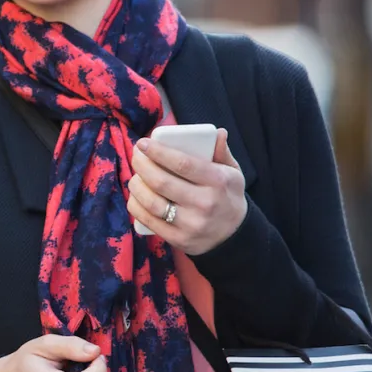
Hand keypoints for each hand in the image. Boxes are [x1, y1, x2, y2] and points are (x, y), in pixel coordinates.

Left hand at [127, 127, 246, 255]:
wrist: (235, 235)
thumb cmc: (228, 196)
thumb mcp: (233, 173)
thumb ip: (222, 152)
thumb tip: (217, 131)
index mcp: (217, 182)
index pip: (182, 163)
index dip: (158, 152)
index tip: (143, 143)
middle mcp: (205, 204)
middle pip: (161, 182)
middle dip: (142, 165)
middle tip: (136, 156)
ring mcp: (191, 224)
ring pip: (151, 202)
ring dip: (136, 185)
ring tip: (135, 176)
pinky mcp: (179, 239)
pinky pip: (148, 221)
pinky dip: (136, 206)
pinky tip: (135, 196)